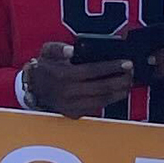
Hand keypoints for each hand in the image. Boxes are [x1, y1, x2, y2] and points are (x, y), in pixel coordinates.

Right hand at [19, 43, 134, 118]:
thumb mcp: (47, 50)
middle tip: (131, 74)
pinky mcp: (73, 114)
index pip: (93, 71)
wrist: (32, 87)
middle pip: (101, 87)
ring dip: (118, 93)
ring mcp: (71, 105)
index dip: (112, 67)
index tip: (126, 64)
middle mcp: (68, 92)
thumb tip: (73, 50)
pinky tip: (117, 93)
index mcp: (63, 75)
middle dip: (120, 81)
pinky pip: (96, 108)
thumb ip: (60, 48)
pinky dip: (109, 101)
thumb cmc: (44, 66)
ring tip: (128, 84)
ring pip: (101, 100)